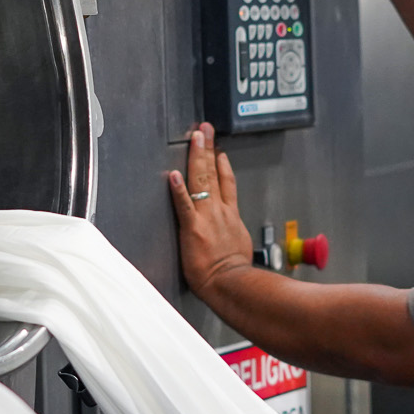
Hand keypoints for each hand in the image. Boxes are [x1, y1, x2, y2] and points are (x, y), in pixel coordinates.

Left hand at [166, 123, 254, 301]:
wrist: (231, 283)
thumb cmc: (236, 272)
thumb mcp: (240, 246)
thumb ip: (233, 234)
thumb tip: (231, 236)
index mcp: (230, 216)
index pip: (226, 183)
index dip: (222, 164)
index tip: (218, 151)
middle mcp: (219, 211)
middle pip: (213, 173)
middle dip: (207, 149)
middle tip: (204, 130)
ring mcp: (206, 218)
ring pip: (201, 181)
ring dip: (197, 157)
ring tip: (195, 138)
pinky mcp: (193, 228)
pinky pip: (184, 205)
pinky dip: (178, 189)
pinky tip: (173, 175)